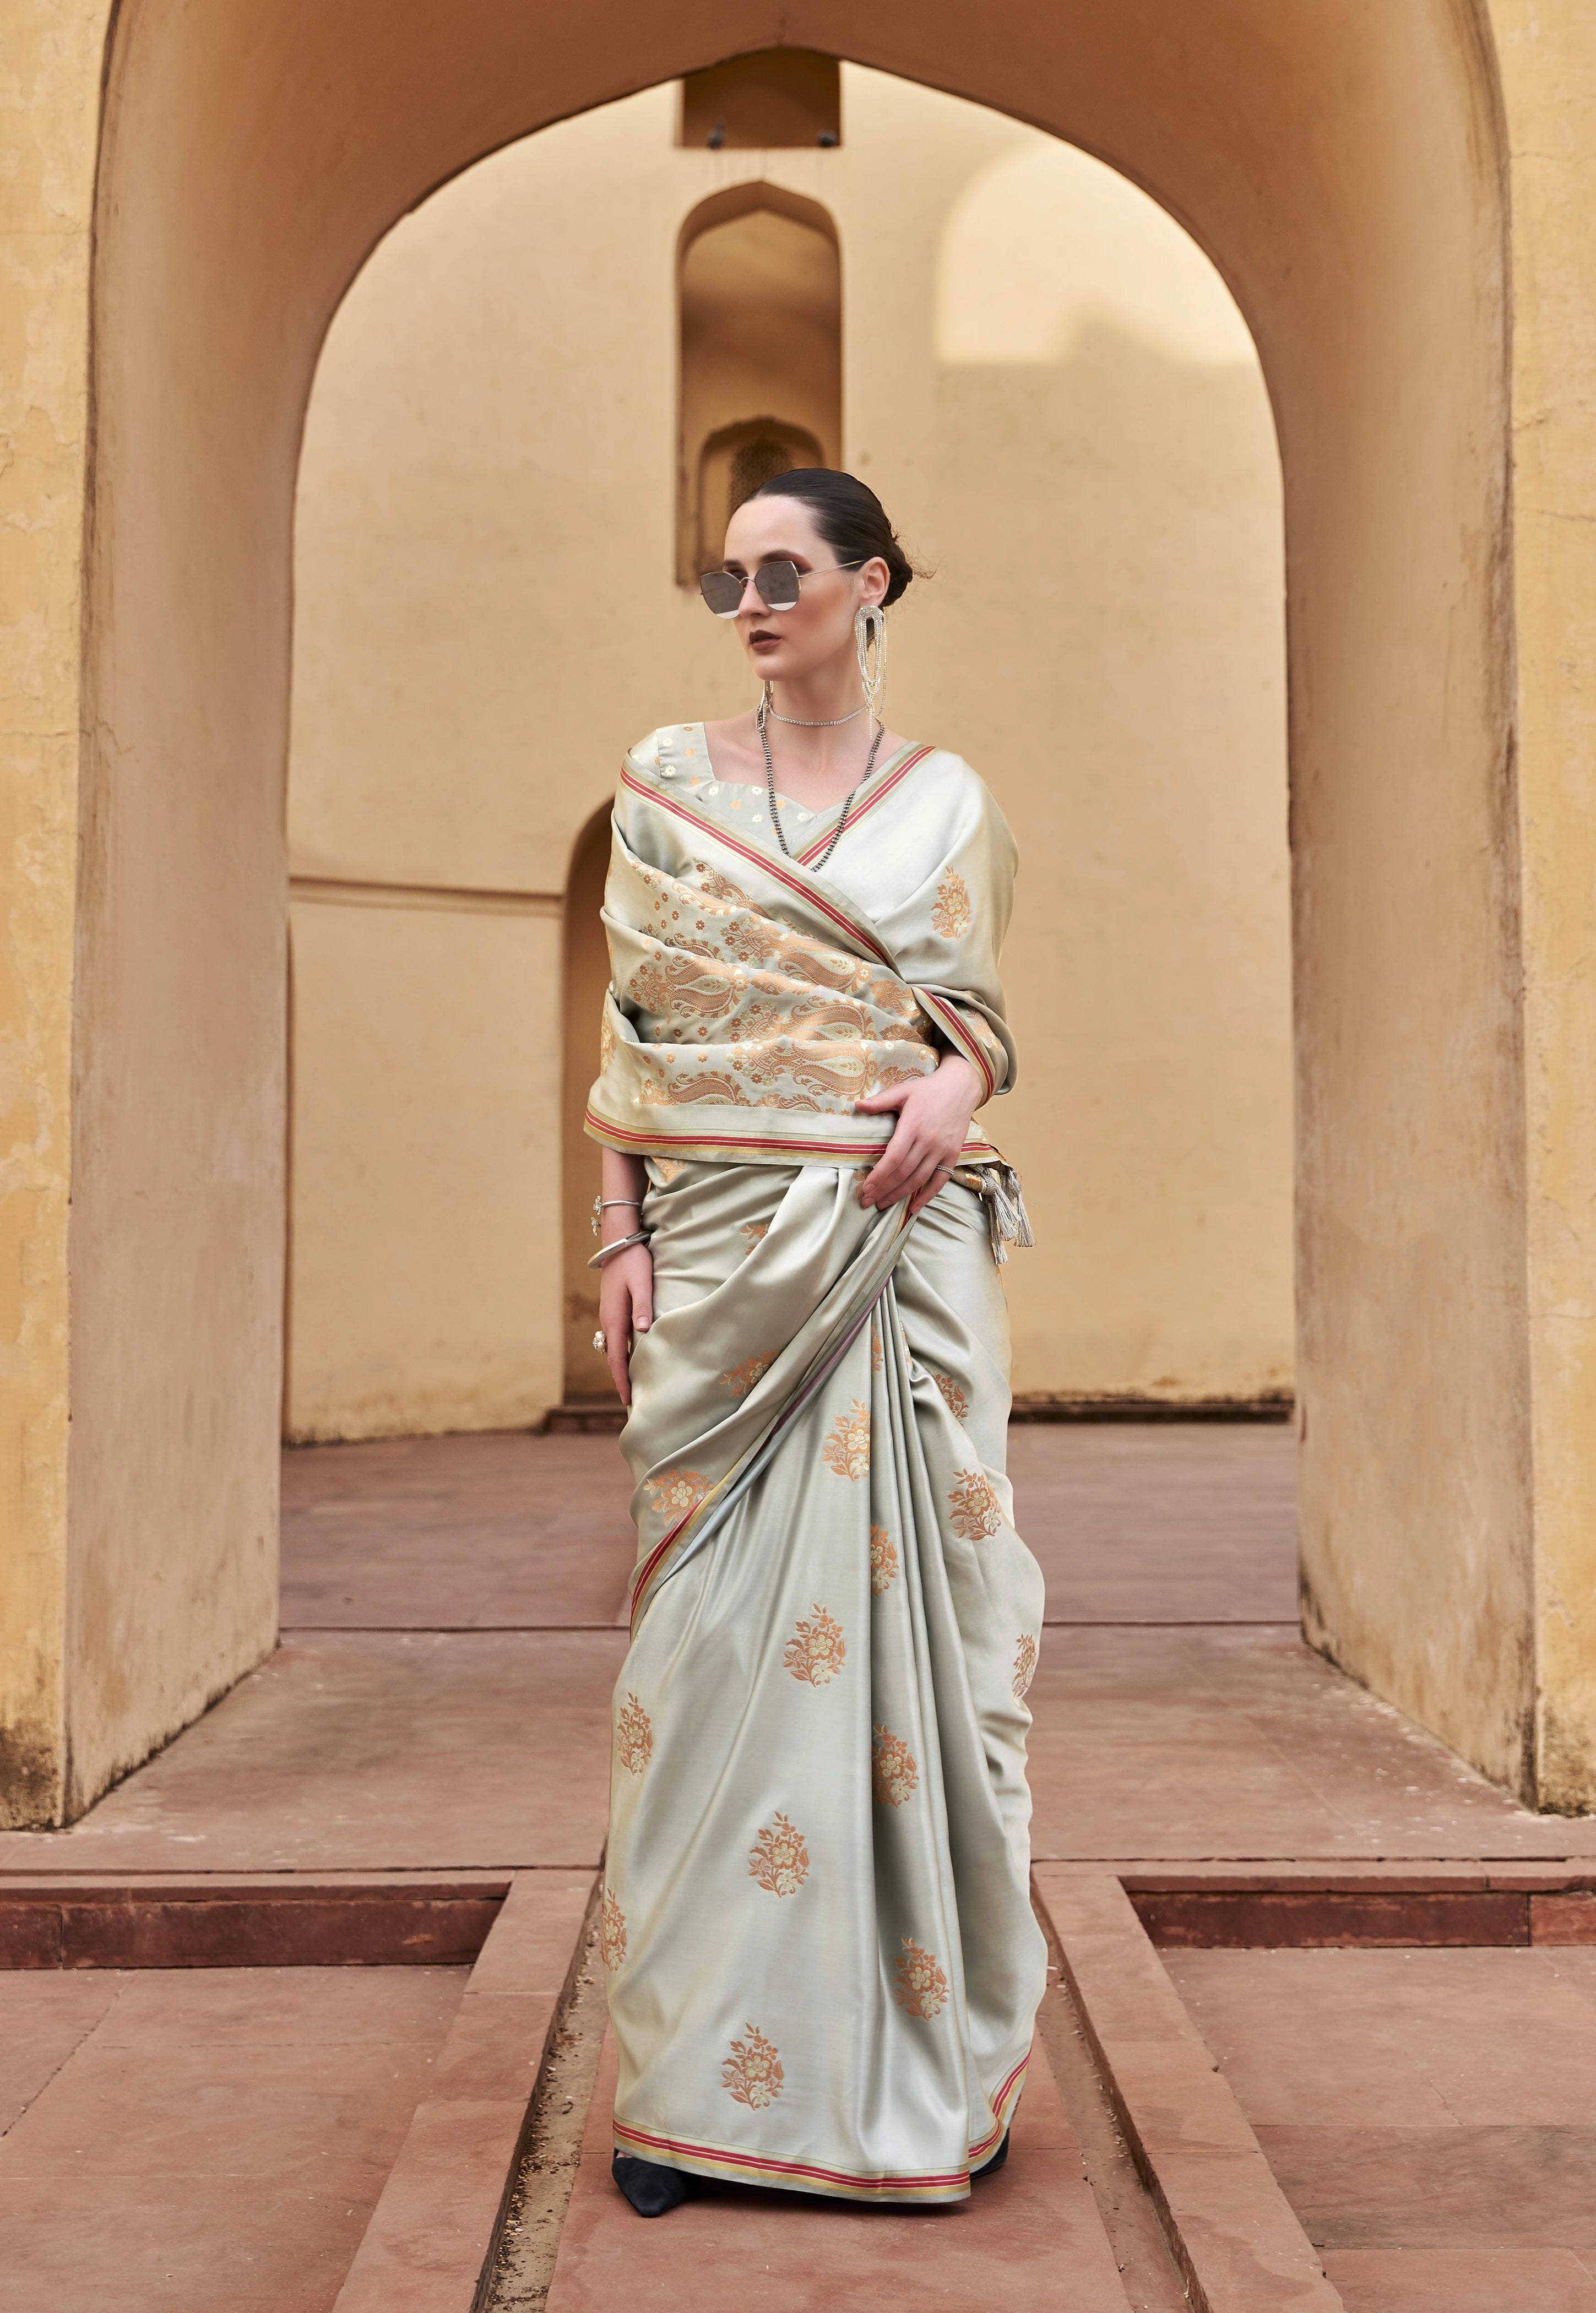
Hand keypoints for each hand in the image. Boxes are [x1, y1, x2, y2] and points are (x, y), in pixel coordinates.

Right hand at [597, 1242, 653, 1406]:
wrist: (618, 1242)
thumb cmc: (633, 1262)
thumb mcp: (642, 1283)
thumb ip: (643, 1306)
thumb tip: (644, 1331)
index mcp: (614, 1318)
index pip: (617, 1357)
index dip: (622, 1379)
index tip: (627, 1399)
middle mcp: (608, 1320)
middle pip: (613, 1357)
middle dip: (620, 1379)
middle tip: (631, 1401)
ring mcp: (609, 1315)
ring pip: (614, 1348)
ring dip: (621, 1367)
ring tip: (632, 1385)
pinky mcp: (614, 1309)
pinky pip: (617, 1338)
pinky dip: (622, 1353)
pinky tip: (633, 1358)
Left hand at [854, 1055, 982, 1217]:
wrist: (960, 1087)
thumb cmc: (928, 1090)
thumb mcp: (903, 1091)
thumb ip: (880, 1101)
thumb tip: (857, 1106)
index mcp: (912, 1126)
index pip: (894, 1158)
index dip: (879, 1175)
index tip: (866, 1188)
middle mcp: (928, 1141)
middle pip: (903, 1172)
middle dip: (884, 1189)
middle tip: (867, 1201)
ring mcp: (942, 1150)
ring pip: (919, 1179)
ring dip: (900, 1195)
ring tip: (883, 1204)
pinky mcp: (953, 1155)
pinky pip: (940, 1180)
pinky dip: (927, 1196)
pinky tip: (914, 1208)